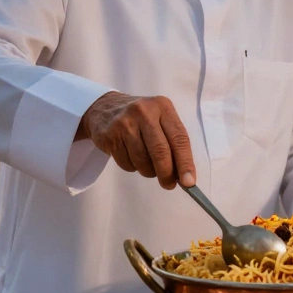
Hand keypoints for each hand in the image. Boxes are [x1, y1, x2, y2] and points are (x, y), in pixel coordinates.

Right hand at [77, 91, 195, 189]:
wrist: (104, 108)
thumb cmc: (141, 118)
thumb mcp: (160, 119)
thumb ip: (173, 142)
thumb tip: (184, 175)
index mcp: (163, 107)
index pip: (179, 139)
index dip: (185, 162)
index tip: (189, 182)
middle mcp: (144, 112)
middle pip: (160, 151)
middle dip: (167, 173)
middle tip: (169, 184)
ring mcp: (125, 123)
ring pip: (142, 160)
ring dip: (148, 171)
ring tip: (148, 166)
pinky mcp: (110, 136)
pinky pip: (126, 163)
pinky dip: (133, 167)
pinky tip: (132, 158)